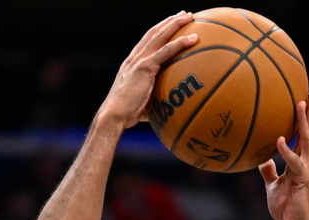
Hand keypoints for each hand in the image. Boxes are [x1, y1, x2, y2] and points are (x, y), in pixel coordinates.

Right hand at [97, 11, 196, 129]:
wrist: (115, 115)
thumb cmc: (128, 115)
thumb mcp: (143, 103)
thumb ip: (155, 100)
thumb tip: (168, 110)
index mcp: (133, 63)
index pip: (147, 41)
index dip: (160, 31)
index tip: (172, 24)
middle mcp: (134, 57)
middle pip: (154, 32)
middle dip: (169, 21)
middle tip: (184, 14)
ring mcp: (139, 60)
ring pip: (160, 35)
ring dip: (175, 24)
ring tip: (189, 16)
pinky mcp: (145, 67)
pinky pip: (166, 51)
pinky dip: (180, 43)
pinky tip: (193, 38)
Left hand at [260, 91, 308, 219]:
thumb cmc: (286, 207)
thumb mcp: (273, 185)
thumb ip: (269, 171)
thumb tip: (262, 160)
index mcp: (299, 161)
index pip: (304, 134)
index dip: (307, 117)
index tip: (308, 98)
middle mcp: (306, 161)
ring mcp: (306, 169)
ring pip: (307, 141)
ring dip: (304, 122)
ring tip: (301, 104)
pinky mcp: (303, 179)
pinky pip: (294, 162)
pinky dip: (286, 151)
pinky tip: (280, 139)